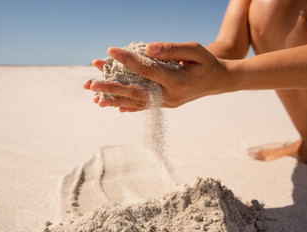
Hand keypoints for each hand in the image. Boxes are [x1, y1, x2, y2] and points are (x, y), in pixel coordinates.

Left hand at [83, 42, 229, 111]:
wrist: (217, 81)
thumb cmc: (206, 62)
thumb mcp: (194, 50)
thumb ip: (171, 49)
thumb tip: (147, 49)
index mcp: (177, 81)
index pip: (147, 70)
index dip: (128, 60)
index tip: (111, 50)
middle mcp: (169, 96)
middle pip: (135, 92)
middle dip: (111, 87)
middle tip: (90, 83)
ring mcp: (166, 103)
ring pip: (136, 102)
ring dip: (115, 99)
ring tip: (95, 98)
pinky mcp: (165, 105)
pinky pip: (144, 107)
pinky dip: (129, 107)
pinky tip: (114, 107)